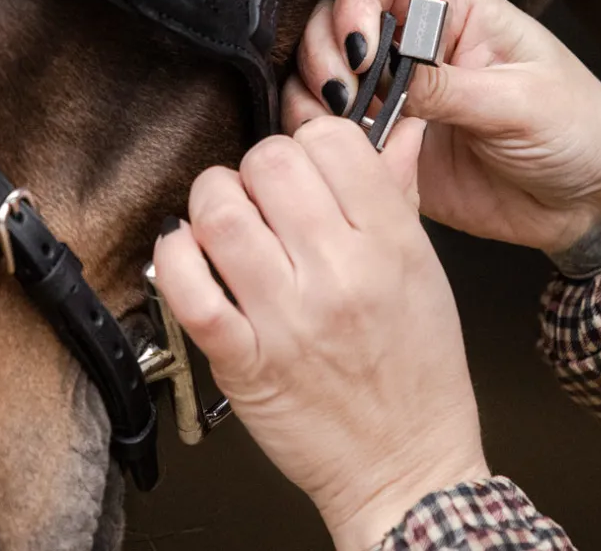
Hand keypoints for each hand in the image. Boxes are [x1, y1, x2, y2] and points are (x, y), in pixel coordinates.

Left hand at [153, 117, 488, 550]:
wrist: (405, 468)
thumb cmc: (417, 376)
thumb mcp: (426, 272)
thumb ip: (397, 195)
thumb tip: (391, 132)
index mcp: (391, 245)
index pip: (332, 141)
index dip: (308, 140)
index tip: (303, 163)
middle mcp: (339, 275)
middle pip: (270, 164)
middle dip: (255, 167)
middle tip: (260, 194)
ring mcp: (287, 318)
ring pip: (220, 215)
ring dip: (210, 203)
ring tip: (223, 222)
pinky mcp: (242, 361)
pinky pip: (188, 290)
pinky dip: (174, 258)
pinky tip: (188, 255)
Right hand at [286, 0, 600, 273]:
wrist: (593, 203)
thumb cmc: (578, 129)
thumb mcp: (518, 100)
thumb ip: (444, 87)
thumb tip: (379, 76)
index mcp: (452, 10)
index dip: (355, 2)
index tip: (361, 48)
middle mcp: (413, 46)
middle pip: (333, 21)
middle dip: (326, 52)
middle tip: (348, 94)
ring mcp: (395, 97)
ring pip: (321, 75)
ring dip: (316, 95)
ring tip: (347, 124)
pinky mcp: (387, 145)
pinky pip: (333, 133)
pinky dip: (323, 139)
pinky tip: (352, 152)